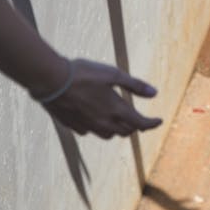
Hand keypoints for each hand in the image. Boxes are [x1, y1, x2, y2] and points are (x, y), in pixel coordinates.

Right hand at [40, 58, 162, 137]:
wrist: (51, 80)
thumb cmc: (84, 74)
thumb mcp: (114, 74)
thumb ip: (135, 85)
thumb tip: (154, 93)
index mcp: (116, 110)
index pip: (140, 123)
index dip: (152, 123)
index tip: (159, 121)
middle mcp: (103, 122)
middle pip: (125, 131)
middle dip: (135, 126)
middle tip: (139, 119)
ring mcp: (87, 126)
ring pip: (107, 135)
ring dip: (117, 130)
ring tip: (119, 121)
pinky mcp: (72, 125)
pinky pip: (89, 132)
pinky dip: (96, 127)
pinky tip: (94, 119)